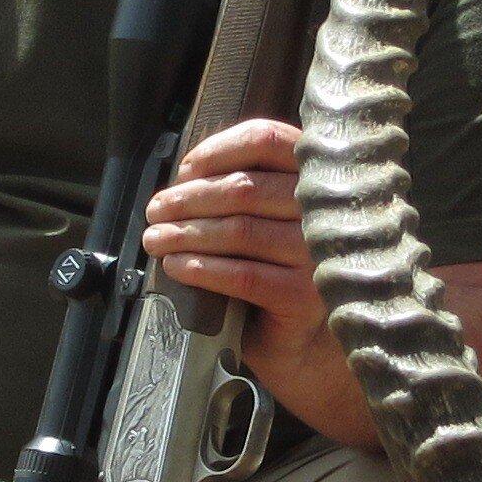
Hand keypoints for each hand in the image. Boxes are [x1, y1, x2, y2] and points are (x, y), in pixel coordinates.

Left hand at [142, 117, 327, 372]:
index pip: (265, 140)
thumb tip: (184, 179)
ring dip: (186, 234)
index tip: (185, 170)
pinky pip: (242, 275)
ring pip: (239, 231)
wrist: (302, 340)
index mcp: (317, 178)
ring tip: (156, 239)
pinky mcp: (303, 295)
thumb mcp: (268, 218)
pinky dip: (202, 269)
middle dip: (189, 199)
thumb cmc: (278, 270)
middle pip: (244, 188)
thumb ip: (242, 187)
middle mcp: (324, 212)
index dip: (217, 151)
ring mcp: (317, 255)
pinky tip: (177, 267)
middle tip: (156, 210)